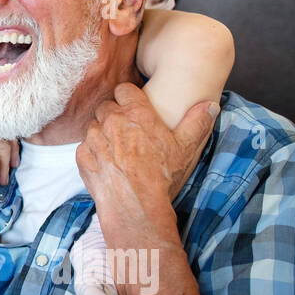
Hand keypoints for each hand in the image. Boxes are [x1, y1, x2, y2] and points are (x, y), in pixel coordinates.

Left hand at [75, 83, 217, 250]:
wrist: (136, 204)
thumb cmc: (162, 176)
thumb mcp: (185, 148)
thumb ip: (197, 122)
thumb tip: (211, 105)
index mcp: (136, 113)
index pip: (124, 90)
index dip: (128, 97)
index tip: (132, 106)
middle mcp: (112, 120)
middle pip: (106, 107)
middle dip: (114, 115)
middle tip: (126, 131)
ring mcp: (94, 138)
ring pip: (94, 126)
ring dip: (102, 133)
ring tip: (117, 150)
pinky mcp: (83, 155)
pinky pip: (85, 147)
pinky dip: (93, 153)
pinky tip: (106, 164)